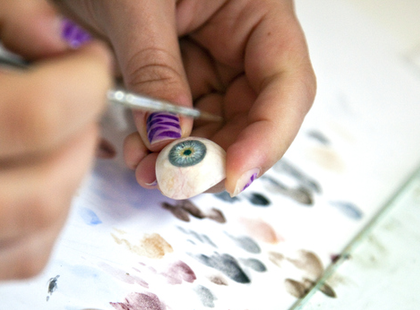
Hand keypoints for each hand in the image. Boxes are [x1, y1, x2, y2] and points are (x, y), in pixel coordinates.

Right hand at [0, 0, 111, 281]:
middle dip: (82, 134)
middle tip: (77, 93)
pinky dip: (42, 220)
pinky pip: (6, 263)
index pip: (23, 119)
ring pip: (31, 239)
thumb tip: (64, 44)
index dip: (81, 84)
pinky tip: (29, 175)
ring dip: (67, 181)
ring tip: (56, 131)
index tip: (87, 59)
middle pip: (37, 191)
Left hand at [55, 0, 315, 195]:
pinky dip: (162, 145)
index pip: (286, 82)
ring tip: (149, 171)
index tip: (232, 173)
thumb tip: (168, 136)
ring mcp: (211, 61)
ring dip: (186, 159)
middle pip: (255, 115)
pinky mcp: (179, 77)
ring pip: (217, 128)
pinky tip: (140, 154)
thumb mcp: (134, 2)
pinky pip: (181, 123)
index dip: (268, 135)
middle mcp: (242, 41)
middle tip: (180, 181)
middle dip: (220, 155)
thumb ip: (154, 67)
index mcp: (257, 8)